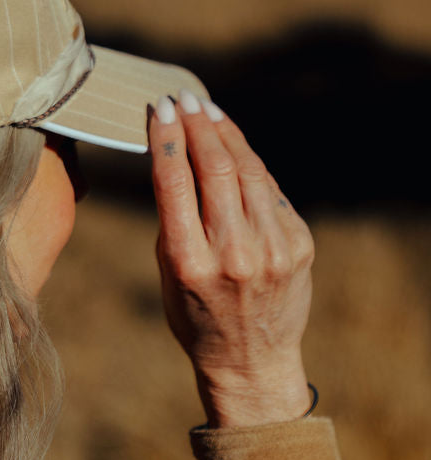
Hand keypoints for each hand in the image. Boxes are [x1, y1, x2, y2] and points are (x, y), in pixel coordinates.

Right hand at [149, 91, 314, 427]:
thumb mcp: (169, 271)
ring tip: (209, 113)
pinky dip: (250, 165)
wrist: (251, 360)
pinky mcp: (300, 244)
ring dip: (227, 135)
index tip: (159, 108)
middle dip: (197, 125)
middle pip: (215, 167)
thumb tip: (175, 154)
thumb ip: (174, 217)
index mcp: (189, 261)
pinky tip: (236, 149)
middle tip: (184, 99)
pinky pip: (271, 191)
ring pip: (249, 170)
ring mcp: (273, 248)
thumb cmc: (195, 313)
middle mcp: (234, 252)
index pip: (174, 181)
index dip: (166, 137)